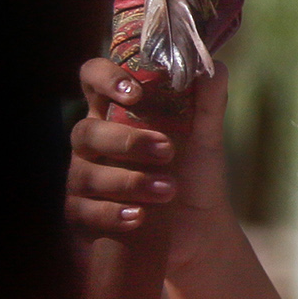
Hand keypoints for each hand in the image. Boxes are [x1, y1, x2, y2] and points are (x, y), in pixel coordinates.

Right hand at [68, 57, 233, 268]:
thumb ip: (209, 103)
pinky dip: (112, 214)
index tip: (136, 92)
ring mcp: (83, 179)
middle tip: (167, 150)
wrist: (198, 230)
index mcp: (117, 113)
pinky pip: (83, 212)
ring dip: (129, 182)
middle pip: (86, 131)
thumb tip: (215, 68)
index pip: (93, 79)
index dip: (105, 78)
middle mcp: (93, 143)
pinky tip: (138, 216)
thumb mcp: (206, 139)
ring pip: (85, 174)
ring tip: (168, 190)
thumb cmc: (194, 174)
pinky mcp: (82, 216)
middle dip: (127, 142)